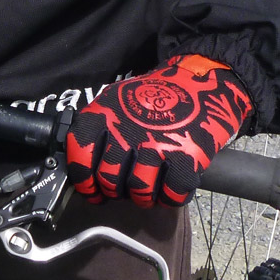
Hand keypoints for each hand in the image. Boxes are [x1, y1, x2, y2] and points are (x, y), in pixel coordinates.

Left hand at [65, 55, 253, 206]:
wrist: (199, 81)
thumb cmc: (155, 96)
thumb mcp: (116, 100)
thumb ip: (99, 130)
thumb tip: (85, 169)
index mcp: (105, 115)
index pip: (80, 156)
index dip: (83, 181)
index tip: (92, 192)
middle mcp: (127, 131)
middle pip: (109, 180)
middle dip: (115, 191)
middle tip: (124, 189)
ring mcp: (157, 145)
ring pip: (139, 191)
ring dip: (143, 197)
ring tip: (147, 190)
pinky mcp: (186, 158)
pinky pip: (171, 195)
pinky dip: (170, 198)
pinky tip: (170, 189)